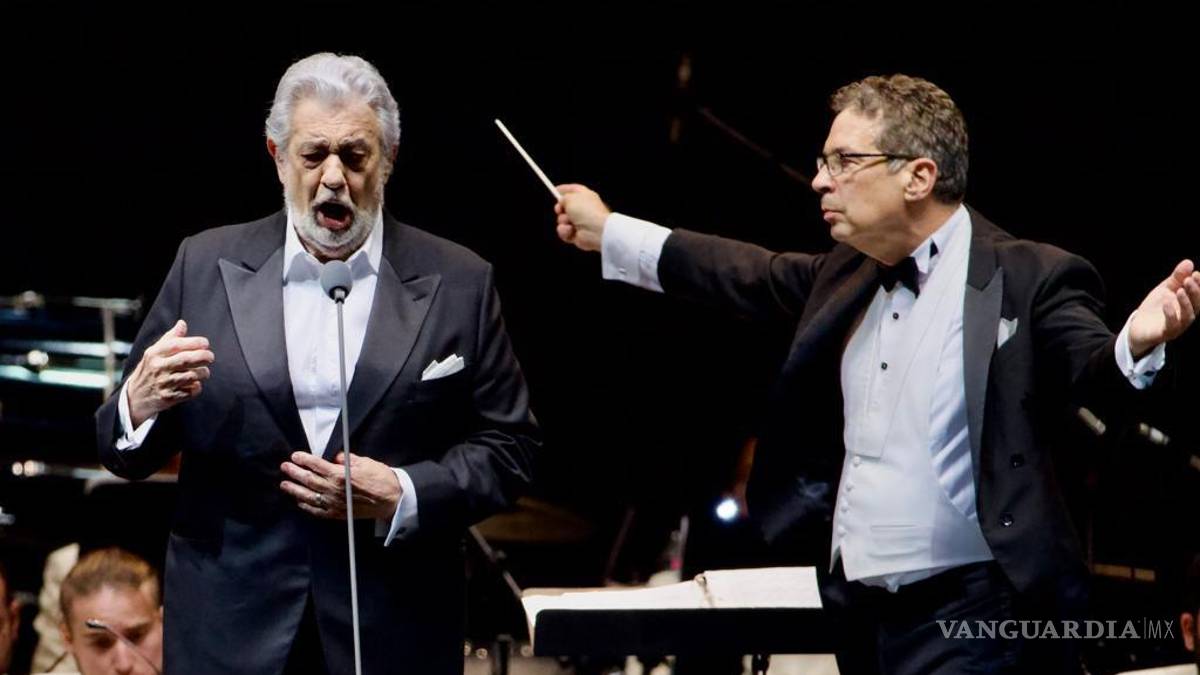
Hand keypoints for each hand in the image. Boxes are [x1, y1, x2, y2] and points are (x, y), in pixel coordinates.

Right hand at [126, 319, 213, 426]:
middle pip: (185, 360)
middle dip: (202, 356)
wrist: (135, 396)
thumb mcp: (155, 352)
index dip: (194, 342)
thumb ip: (170, 338)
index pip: (176, 345)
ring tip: (204, 371)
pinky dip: (197, 387)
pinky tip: (195, 384)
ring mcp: (163, 384)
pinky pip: (190, 391)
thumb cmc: (150, 370)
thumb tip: (182, 323)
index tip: (205, 343)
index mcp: (154, 354)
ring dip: (203, 373)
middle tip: (210, 356)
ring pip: (190, 376)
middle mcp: (158, 368)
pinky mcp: (169, 398)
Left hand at [280, 451, 400, 519]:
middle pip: (308, 479)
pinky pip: (317, 511)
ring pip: (308, 496)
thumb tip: (333, 457)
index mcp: (340, 474)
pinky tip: (299, 501)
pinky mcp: (337, 514)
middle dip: (294, 472)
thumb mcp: (365, 462)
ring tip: (284, 484)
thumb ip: (346, 459)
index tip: (295, 456)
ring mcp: (334, 503)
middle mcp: (334, 489)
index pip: (316, 465)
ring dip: (294, 489)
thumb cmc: (381, 479)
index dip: (303, 460)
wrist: (391, 500)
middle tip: (284, 467)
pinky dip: (306, 506)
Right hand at [553, 183, 609, 251]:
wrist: (597, 231)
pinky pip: (564, 231)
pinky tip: (571, 230)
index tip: (555, 190)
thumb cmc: (586, 211)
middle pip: (565, 206)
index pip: (573, 190)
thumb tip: (562, 202)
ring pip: (562, 220)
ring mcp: (580, 222)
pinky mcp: (577, 234)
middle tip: (560, 210)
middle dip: (560, 209)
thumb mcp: (570, 198)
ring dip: (563, 221)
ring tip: (570, 222)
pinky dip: (565, 231)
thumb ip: (563, 198)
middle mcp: (583, 208)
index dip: (564, 189)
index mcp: (585, 196)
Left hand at [1128, 259, 1199, 357]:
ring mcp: (1177, 326)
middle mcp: (1186, 316)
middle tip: (1189, 279)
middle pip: (1196, 305)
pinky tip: (1166, 303)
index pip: (1198, 296)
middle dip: (1194, 292)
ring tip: (1180, 290)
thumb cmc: (1156, 307)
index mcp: (1188, 305)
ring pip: (1187, 317)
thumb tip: (1189, 262)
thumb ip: (1177, 278)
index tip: (1196, 274)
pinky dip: (1170, 314)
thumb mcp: (1165, 289)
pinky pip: (1171, 326)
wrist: (1138, 326)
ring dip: (1185, 303)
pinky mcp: (1164, 333)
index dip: (1199, 286)